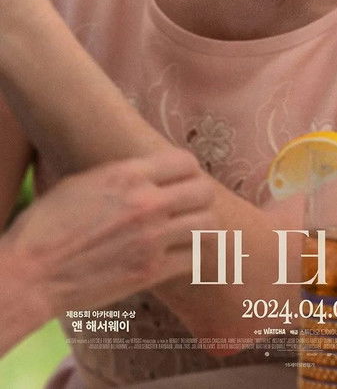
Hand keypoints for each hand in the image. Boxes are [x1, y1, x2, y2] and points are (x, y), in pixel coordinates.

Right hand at [0, 148, 212, 320]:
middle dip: (200, 196)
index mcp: (128, 175)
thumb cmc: (47, 225)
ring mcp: (152, 239)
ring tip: (190, 229)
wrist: (30, 274)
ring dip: (201, 226)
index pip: (185, 162)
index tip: (184, 179)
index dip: (188, 170)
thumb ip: (123, 174)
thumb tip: (149, 172)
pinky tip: (178, 255)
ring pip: (207, 225)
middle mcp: (146, 203)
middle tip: (191, 205)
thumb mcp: (84, 181)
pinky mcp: (150, 272)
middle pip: (204, 192)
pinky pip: (192, 259)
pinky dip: (189, 256)